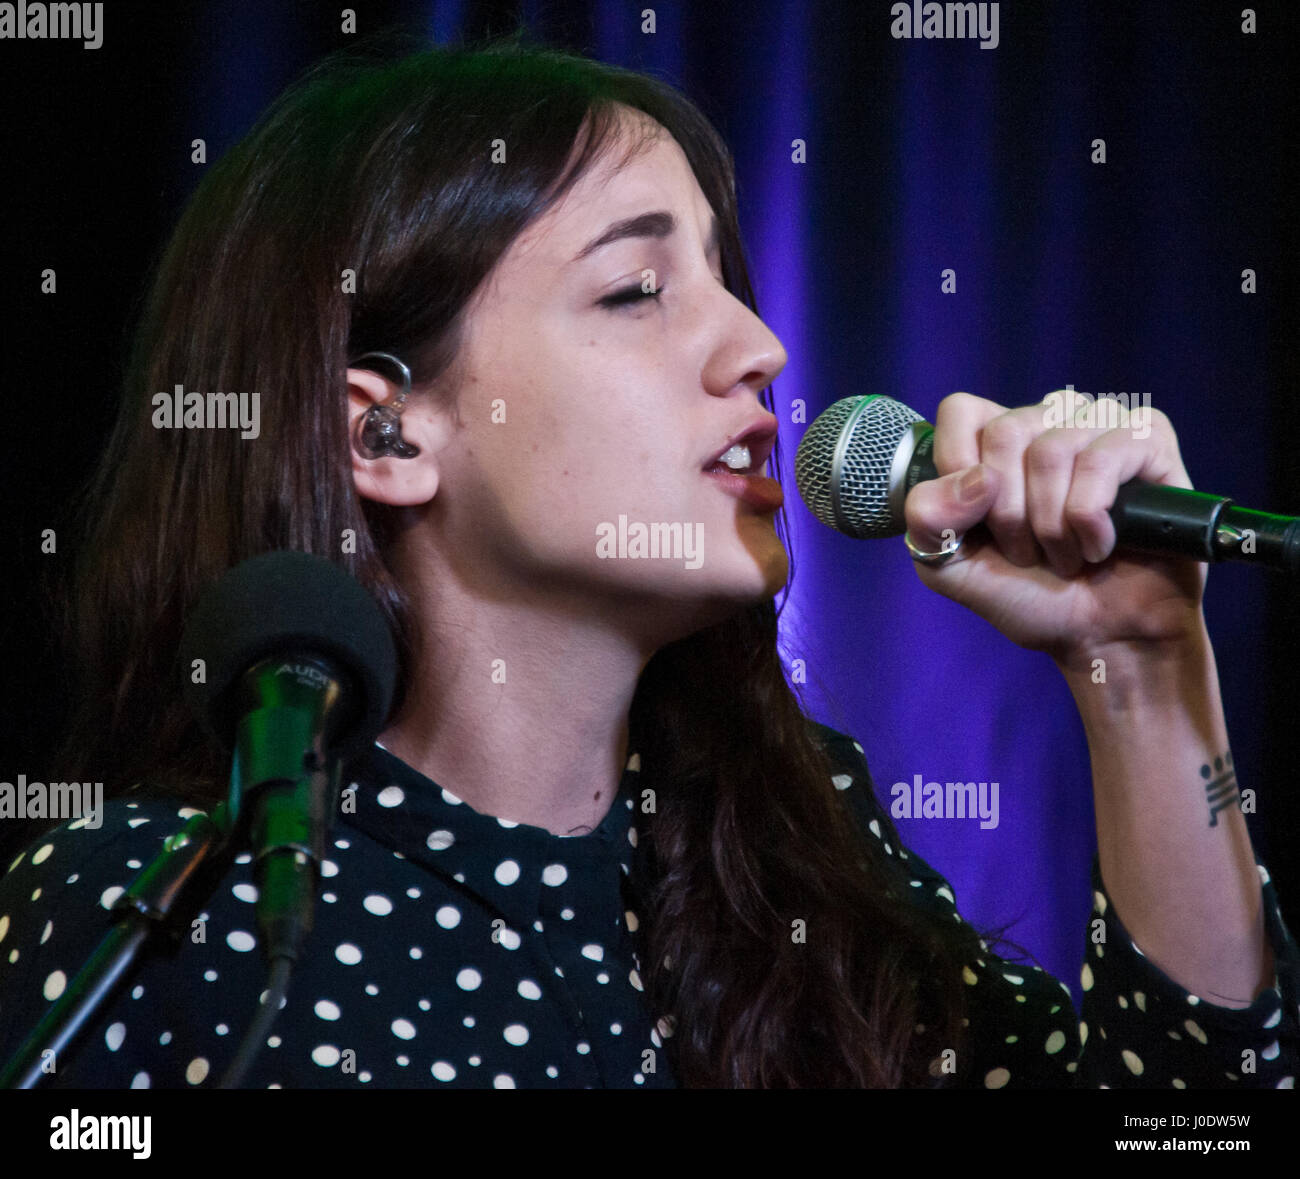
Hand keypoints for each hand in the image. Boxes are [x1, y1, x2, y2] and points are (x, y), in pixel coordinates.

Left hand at [903, 391, 1207, 665]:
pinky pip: (1102, 460)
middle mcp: (1048, 421)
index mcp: (996, 441)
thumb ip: (930, 520)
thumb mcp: (950, 567)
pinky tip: (1100, 545)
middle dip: (1009, 514)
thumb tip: (976, 477)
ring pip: (1052, 450)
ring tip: (1067, 555)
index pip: (961, 410)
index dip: (958, 467)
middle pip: (1005, 432)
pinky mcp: (1148, 440)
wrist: (1102, 637)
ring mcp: (1100, 424)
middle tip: (1029, 551)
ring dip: (1052, 525)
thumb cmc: (1030, 596)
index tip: (976, 523)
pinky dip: (1090, 519)